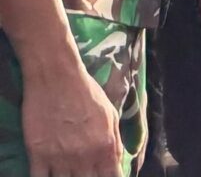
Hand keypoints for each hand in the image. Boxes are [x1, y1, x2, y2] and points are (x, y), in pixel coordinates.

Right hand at [22, 58, 121, 176]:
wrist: (57, 78)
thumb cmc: (87, 92)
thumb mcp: (111, 115)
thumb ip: (115, 142)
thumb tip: (118, 163)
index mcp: (106, 146)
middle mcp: (85, 156)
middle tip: (85, 173)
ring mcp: (60, 157)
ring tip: (69, 173)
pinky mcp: (37, 154)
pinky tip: (48, 174)